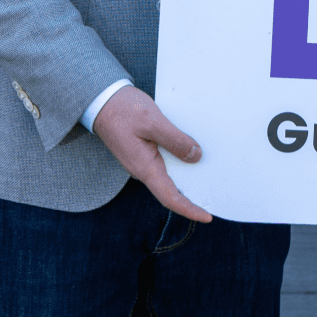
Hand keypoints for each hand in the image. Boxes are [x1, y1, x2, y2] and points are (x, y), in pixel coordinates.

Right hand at [92, 86, 210, 221]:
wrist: (101, 100)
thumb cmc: (123, 109)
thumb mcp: (153, 121)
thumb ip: (175, 140)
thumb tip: (196, 157)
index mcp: (144, 167)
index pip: (170, 197)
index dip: (189, 209)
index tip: (207, 216)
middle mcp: (143, 169)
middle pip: (170, 190)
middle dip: (192, 195)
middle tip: (215, 194)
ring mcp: (142, 161)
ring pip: (168, 175)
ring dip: (186, 176)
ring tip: (208, 173)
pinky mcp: (142, 151)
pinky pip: (163, 162)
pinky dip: (178, 160)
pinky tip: (190, 151)